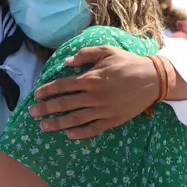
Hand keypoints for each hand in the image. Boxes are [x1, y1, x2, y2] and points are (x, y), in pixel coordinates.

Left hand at [30, 46, 171, 139]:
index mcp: (91, 78)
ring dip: (58, 123)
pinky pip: (93, 129)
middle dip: (46, 109)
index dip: (47, 90)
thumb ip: (85, 54)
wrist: (153, 79)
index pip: (62, 85)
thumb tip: (66, 63)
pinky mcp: (113, 120)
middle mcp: (94, 96)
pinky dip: (80, 133)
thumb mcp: (107, 51)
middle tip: (32, 113)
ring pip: (75, 119)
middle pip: (64, 104)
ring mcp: (103, 110)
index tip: (36, 95)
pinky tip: (69, 135)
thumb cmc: (129, 63)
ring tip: (44, 127)